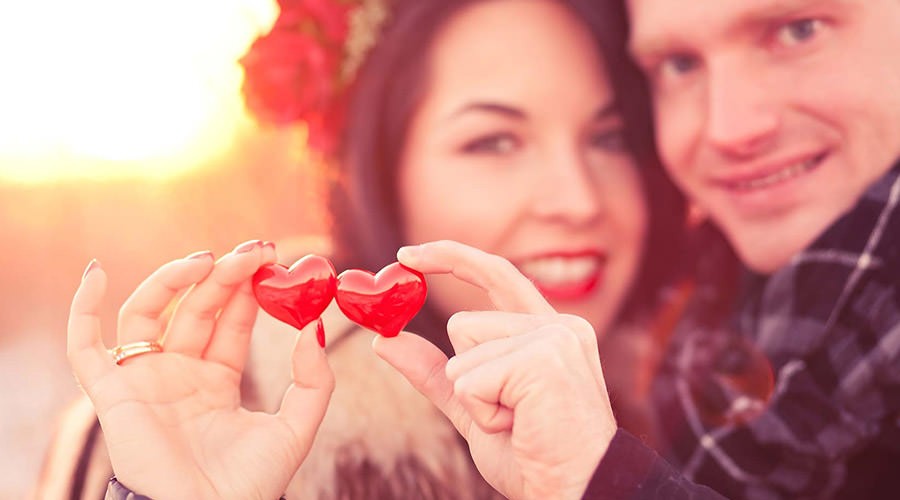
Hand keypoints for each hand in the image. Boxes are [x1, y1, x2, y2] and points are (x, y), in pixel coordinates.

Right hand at [67, 241, 334, 499]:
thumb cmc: (250, 484)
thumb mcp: (296, 427)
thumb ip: (313, 380)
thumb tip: (315, 327)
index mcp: (216, 381)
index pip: (230, 322)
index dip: (247, 290)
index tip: (271, 259)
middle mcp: (178, 375)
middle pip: (194, 309)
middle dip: (223, 276)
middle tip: (254, 250)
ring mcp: (144, 381)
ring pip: (147, 314)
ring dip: (173, 279)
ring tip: (208, 259)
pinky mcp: (112, 395)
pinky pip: (84, 348)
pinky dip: (82, 309)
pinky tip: (97, 273)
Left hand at [373, 240, 616, 499]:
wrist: (573, 492)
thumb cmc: (532, 455)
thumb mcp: (473, 408)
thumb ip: (434, 371)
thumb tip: (384, 340)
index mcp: (549, 331)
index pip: (496, 275)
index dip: (450, 257)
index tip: (406, 252)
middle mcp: (557, 325)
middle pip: (463, 324)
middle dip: (466, 375)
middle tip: (510, 415)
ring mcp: (553, 338)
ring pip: (462, 353)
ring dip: (474, 398)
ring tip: (519, 421)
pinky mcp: (542, 358)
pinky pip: (469, 380)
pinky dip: (481, 412)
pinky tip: (519, 425)